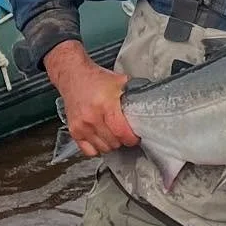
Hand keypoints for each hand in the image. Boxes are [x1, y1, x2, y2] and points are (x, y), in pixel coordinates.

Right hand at [46, 40, 137, 155]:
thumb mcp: (120, 82)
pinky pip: (89, 151)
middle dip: (123, 140)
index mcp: (104, 105)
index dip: (132, 138)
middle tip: (125, 133)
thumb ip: (135, 92)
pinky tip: (102, 138)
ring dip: (111, 144)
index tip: (135, 136)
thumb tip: (152, 100)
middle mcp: (91, 117)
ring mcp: (81, 125)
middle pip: (114, 142)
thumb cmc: (96, 79)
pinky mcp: (74, 130)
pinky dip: (98, 147)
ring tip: (113, 133)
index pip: (122, 132)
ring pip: (103, 148)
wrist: (73, 74)